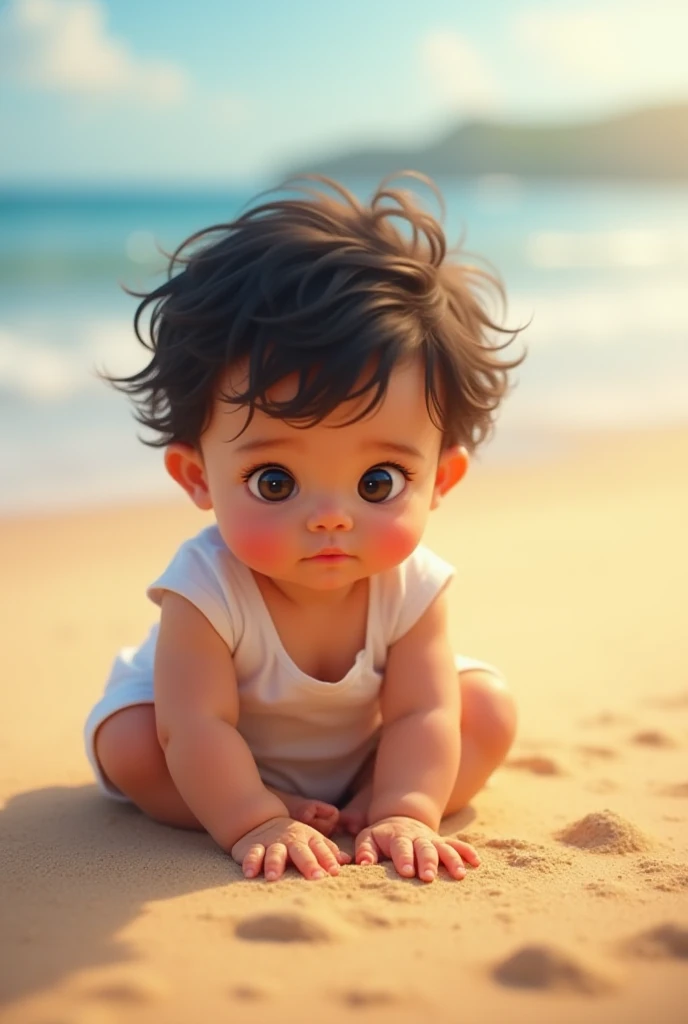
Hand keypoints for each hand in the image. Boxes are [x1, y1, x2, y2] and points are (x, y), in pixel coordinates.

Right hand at [231, 816, 350, 880]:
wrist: (261, 819)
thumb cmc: (293, 836)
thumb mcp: (311, 839)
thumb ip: (328, 851)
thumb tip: (347, 860)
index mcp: (307, 838)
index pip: (320, 848)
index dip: (328, 859)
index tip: (334, 872)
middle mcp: (291, 840)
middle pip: (301, 852)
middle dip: (309, 864)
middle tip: (317, 878)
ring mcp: (271, 843)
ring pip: (274, 853)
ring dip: (275, 864)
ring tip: (274, 877)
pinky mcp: (252, 847)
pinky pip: (251, 854)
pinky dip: (250, 862)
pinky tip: (249, 873)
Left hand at [355, 816, 479, 881]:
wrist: (400, 818)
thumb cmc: (382, 836)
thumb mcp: (368, 837)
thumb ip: (365, 849)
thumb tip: (363, 863)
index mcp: (397, 837)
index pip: (401, 847)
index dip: (404, 858)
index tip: (406, 871)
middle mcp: (417, 838)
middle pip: (424, 849)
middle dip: (428, 862)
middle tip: (429, 876)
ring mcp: (432, 840)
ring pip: (444, 848)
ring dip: (452, 860)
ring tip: (459, 874)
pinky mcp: (443, 843)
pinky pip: (457, 845)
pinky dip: (467, 852)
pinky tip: (476, 862)